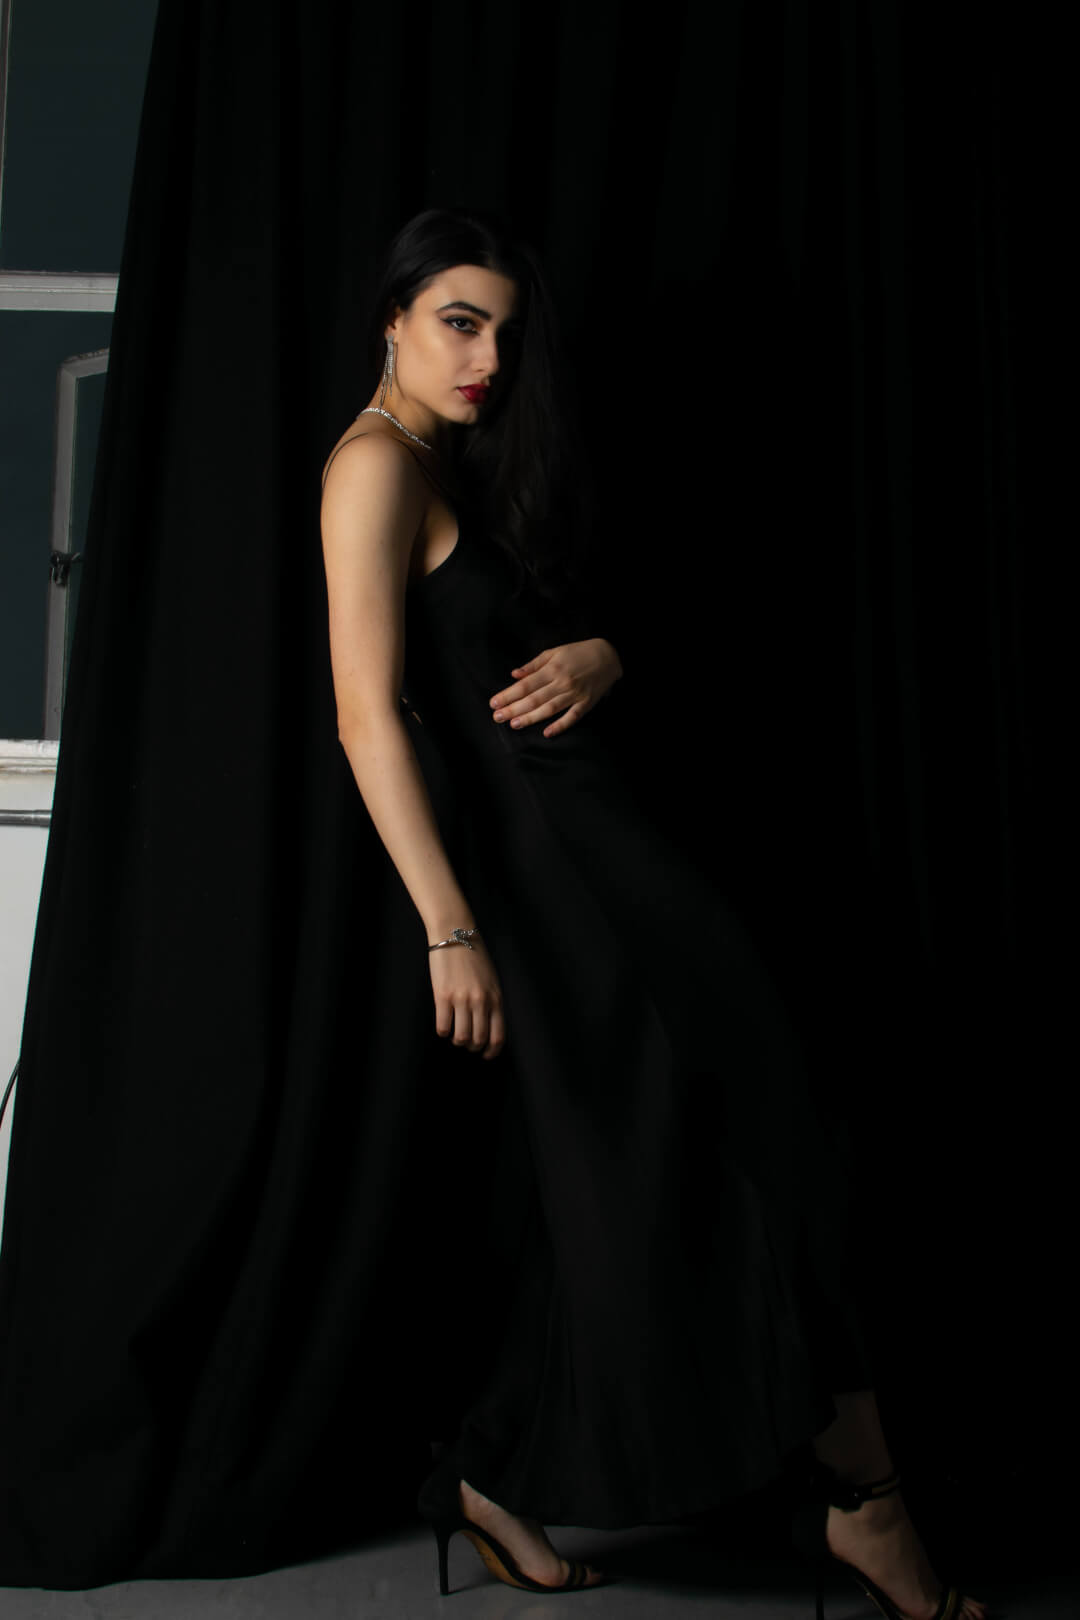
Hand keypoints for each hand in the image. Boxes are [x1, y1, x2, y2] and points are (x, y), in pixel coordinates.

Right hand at [428, 935, 505, 1059]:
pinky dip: (443, 1031)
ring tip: (455, 1033)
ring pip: (461, 1037)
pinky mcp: (442, 996)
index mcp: (496, 998)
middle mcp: (481, 1001)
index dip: (492, 1050)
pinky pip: (443, 1027)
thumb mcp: (492, 979)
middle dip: (472, 1046)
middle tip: (467, 1042)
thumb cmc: (474, 956)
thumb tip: (489, 1025)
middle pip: (479, 1039)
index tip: (486, 1054)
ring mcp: (461, 999)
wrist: (454, 934)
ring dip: (457, 1040)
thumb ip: (492, 1001)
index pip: (498, 1035)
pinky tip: (443, 1025)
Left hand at [488, 638, 622, 737]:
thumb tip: (514, 675)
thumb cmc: (578, 653)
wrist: (609, 656)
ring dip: (531, 718)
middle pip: (534, 698)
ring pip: (549, 709)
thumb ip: (534, 664)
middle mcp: (562, 682)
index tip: (494, 703)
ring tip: (514, 724)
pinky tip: (547, 733)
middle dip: (513, 708)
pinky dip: (560, 726)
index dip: (508, 694)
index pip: (525, 685)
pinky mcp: (586, 704)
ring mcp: (574, 694)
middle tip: (497, 717)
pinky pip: (572, 717)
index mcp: (552, 669)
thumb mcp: (554, 652)